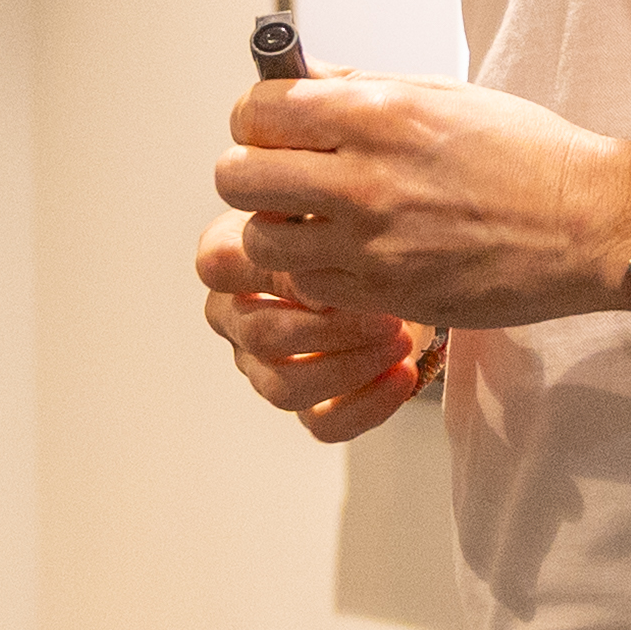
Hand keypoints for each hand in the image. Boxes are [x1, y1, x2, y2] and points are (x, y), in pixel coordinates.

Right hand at [194, 208, 441, 443]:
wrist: (414, 264)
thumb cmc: (366, 226)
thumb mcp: (342, 205)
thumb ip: (316, 215)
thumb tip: (313, 250)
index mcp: (231, 258)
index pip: (216, 265)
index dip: (276, 271)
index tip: (335, 265)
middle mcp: (238, 317)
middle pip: (261, 336)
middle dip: (331, 327)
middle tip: (385, 311)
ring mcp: (266, 367)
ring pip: (283, 388)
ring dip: (349, 365)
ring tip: (399, 339)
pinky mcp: (307, 405)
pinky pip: (322, 424)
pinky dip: (367, 403)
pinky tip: (402, 374)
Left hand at [214, 71, 630, 333]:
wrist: (589, 225)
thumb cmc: (531, 156)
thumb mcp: (447, 94)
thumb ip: (364, 85)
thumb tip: (306, 75)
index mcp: (378, 113)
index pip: (259, 111)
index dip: (255, 118)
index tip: (270, 126)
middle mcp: (365, 176)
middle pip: (238, 177)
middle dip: (249, 174)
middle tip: (279, 177)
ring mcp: (371, 241)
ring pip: (260, 241)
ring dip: (275, 230)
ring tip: (310, 225)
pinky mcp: (385, 293)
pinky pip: (307, 286)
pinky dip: (313, 274)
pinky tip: (345, 258)